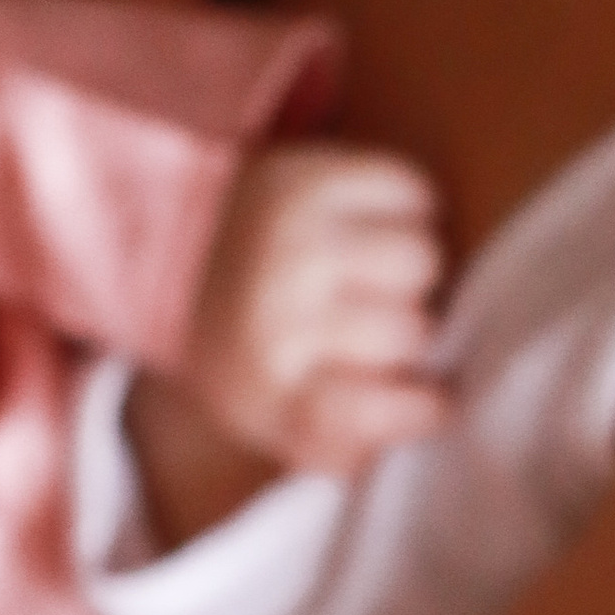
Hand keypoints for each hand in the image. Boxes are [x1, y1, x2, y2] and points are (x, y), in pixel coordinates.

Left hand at [179, 145, 451, 475]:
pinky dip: (411, 209)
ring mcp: (287, 237)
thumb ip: (357, 439)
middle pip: (412, 333)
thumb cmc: (262, 358)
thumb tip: (434, 409)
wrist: (179, 266)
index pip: (370, 412)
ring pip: (421, 259)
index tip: (428, 400)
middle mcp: (272, 311)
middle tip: (384, 326)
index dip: (416, 410)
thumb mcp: (289, 426)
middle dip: (412, 333)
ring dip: (413, 273)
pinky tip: (376, 227)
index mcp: (264, 391)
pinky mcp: (304, 176)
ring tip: (381, 277)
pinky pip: (413, 193)